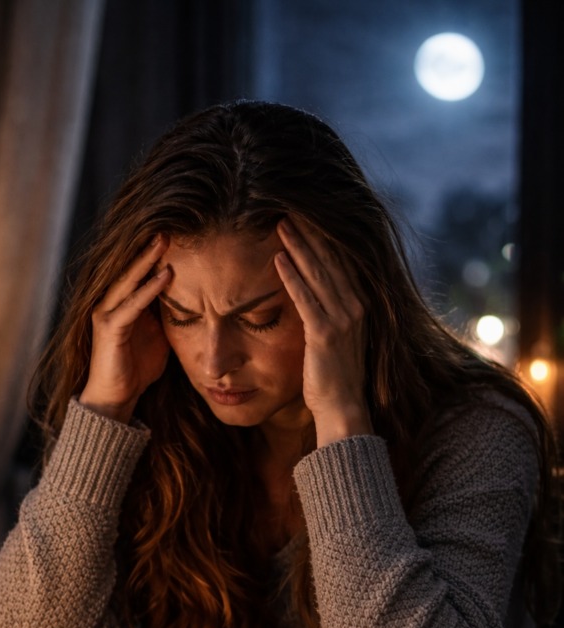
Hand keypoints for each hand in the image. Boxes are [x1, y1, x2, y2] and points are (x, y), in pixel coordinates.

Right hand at [79, 235, 171, 422]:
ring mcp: (107, 314)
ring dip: (147, 260)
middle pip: (131, 268)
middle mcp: (110, 302)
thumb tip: (193, 302)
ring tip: (165, 240)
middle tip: (169, 224)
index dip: (154, 253)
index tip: (176, 233)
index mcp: (123, 302)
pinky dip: (149, 289)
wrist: (117, 398)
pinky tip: (166, 276)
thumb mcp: (159, 336)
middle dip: (149, 247)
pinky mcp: (110, 329)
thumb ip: (169, 317)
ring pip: (129, 280)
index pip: (138, 271)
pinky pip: (132, 305)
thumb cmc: (137, 369)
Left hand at [275, 217, 372, 446]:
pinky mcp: (325, 334)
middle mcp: (355, 307)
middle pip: (331, 260)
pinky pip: (306, 299)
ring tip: (280, 223)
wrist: (343, 409)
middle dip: (310, 233)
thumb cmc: (334, 377)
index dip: (324, 237)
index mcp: (359, 305)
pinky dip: (292, 277)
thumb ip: (330, 313)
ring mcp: (343, 320)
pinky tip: (278, 259)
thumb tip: (316, 295)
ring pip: (319, 274)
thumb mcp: (337, 338)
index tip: (306, 214)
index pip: (341, 261)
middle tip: (289, 208)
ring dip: (299, 246)